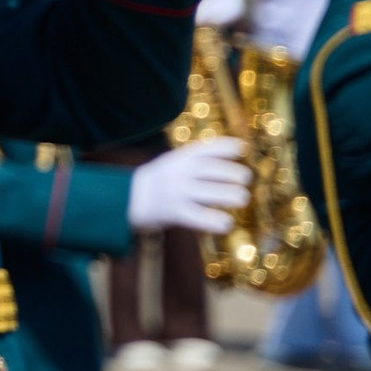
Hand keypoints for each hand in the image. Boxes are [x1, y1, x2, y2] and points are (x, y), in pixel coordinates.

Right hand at [128, 138, 250, 233]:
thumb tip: (230, 154)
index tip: (242, 148)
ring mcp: (176, 193)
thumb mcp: (171, 162)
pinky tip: (226, 223)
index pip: (205, 148)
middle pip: (212, 170)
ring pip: (210, 193)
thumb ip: (195, 159)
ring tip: (241, 198)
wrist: (124, 198)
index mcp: (178, 158)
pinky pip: (199, 217)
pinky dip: (216, 222)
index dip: (226, 147)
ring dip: (231, 195)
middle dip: (234, 173)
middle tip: (245, 179)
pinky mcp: (174, 213)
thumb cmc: (156, 181)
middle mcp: (178, 173)